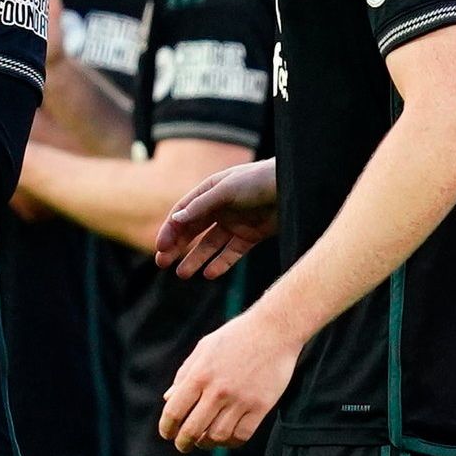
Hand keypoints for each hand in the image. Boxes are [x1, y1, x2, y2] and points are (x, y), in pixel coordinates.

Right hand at [156, 157, 277, 278]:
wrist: (294, 185)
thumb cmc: (258, 180)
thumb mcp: (227, 190)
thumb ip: (201, 206)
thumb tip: (175, 220)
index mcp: (209, 191)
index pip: (183, 213)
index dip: (170, 230)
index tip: (161, 248)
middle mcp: (220, 208)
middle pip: (193, 230)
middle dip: (176, 247)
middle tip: (162, 264)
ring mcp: (235, 223)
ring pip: (210, 245)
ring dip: (196, 259)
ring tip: (182, 274)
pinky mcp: (251, 236)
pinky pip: (232, 253)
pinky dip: (221, 264)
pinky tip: (209, 274)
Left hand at [162, 305, 298, 449]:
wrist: (275, 329)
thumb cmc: (236, 337)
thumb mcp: (204, 349)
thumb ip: (185, 375)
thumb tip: (168, 400)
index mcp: (199, 375)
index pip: (174, 412)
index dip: (167, 428)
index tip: (168, 434)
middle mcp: (218, 390)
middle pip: (193, 430)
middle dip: (183, 443)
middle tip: (183, 445)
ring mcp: (241, 400)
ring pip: (217, 437)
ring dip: (207, 443)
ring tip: (205, 440)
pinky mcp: (261, 406)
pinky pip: (242, 435)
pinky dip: (231, 442)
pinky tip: (227, 437)